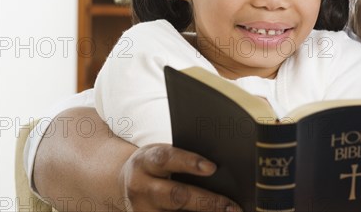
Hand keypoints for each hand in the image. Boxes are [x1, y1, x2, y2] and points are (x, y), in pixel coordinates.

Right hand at [120, 144, 241, 211]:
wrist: (128, 182)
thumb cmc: (157, 165)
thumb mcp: (164, 155)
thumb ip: (184, 160)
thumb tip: (218, 170)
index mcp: (145, 162)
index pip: (166, 159)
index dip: (189, 163)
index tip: (212, 168)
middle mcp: (140, 187)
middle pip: (174, 195)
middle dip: (206, 201)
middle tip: (231, 206)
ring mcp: (141, 210)